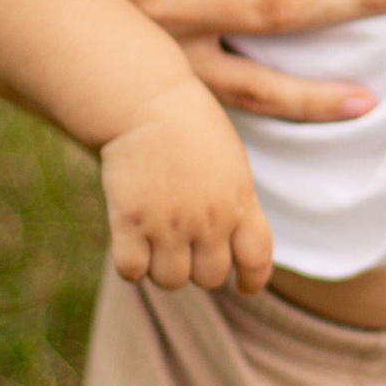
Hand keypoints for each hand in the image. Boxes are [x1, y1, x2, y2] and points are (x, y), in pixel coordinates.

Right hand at [99, 77, 272, 292]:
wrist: (145, 100)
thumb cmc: (188, 123)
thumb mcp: (230, 162)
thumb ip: (236, 203)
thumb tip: (232, 242)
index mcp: (239, 202)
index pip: (257, 260)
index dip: (252, 280)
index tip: (243, 285)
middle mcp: (208, 220)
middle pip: (209, 276)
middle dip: (198, 268)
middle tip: (184, 249)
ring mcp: (168, 223)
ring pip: (171, 280)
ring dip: (164, 268)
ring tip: (156, 244)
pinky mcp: (128, 221)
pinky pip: (132, 271)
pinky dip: (131, 265)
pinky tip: (131, 244)